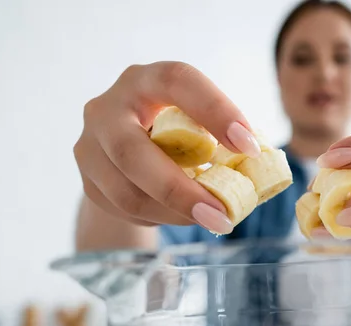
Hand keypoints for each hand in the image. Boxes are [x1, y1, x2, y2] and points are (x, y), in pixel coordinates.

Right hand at [74, 61, 260, 233]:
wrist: (124, 147)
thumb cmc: (177, 130)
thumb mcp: (196, 121)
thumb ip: (222, 138)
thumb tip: (262, 171)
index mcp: (146, 80)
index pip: (178, 82)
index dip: (216, 112)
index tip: (250, 147)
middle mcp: (108, 107)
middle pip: (132, 152)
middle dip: (180, 190)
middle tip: (222, 215)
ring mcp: (89, 145)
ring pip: (125, 192)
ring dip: (174, 213)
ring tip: (212, 219)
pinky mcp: (87, 179)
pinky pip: (123, 209)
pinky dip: (161, 218)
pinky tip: (184, 216)